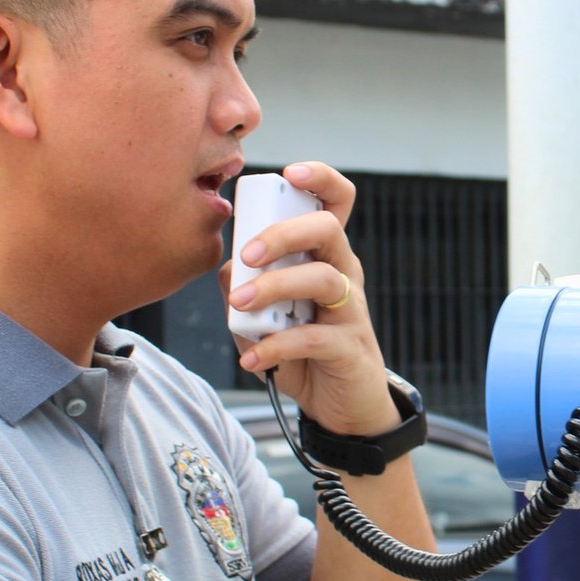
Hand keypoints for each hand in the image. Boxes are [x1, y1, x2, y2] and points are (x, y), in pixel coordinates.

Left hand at [222, 162, 394, 434]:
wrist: (341, 408)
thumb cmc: (303, 353)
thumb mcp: (264, 316)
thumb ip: (243, 286)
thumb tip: (227, 266)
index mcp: (326, 256)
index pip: (336, 202)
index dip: (320, 177)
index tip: (288, 172)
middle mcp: (345, 275)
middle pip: (328, 230)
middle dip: (283, 234)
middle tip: (247, 256)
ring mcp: (352, 311)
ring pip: (323, 278)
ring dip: (274, 287)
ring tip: (240, 306)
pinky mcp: (350, 348)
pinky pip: (314, 338)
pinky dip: (275, 347)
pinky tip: (250, 358)